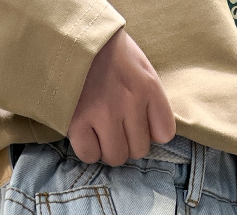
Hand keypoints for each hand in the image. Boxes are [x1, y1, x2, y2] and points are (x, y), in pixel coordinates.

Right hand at [68, 29, 174, 166]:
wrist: (71, 35)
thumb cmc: (106, 50)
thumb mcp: (138, 65)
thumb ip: (148, 96)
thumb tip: (151, 133)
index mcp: (148, 86)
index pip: (164, 133)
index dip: (150, 132)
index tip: (138, 123)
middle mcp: (130, 102)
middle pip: (139, 150)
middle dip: (127, 142)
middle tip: (115, 126)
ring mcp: (104, 114)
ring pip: (116, 157)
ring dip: (108, 148)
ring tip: (99, 131)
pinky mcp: (78, 122)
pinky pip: (90, 155)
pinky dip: (88, 149)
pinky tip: (85, 133)